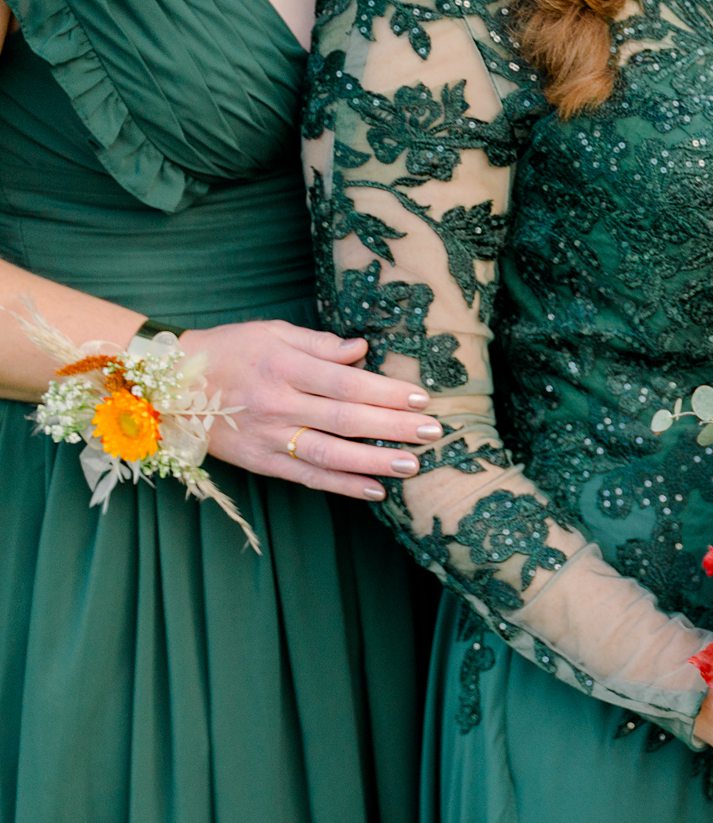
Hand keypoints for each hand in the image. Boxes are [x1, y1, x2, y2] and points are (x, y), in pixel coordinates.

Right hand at [179, 320, 442, 499]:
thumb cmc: (227, 351)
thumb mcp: (270, 332)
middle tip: (433, 431)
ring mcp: (268, 436)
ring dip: (375, 461)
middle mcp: (277, 402)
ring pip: (330, 453)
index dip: (386, 391)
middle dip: (394, 426)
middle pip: (345, 418)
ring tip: (414, 465)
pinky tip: (376, 490)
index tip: (421, 397)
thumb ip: (319, 343)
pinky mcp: (261, 461)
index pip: (345, 382)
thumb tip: (362, 349)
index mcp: (282, 365)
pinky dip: (343, 485)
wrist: (168, 384)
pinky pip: (308, 477)